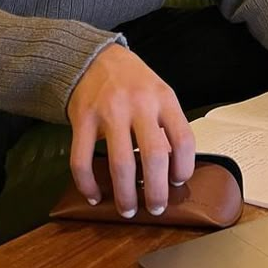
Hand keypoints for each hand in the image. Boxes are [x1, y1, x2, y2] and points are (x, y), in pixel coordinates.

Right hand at [66, 43, 194, 217]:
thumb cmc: (133, 81)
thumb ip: (165, 125)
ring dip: (125, 194)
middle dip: (156, 191)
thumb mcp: (158, 93)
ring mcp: (109, 111)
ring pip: (120, 164)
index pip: (183, 139)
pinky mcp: (82, 118)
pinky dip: (87, 185)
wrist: (95, 57)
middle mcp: (138, 104)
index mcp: (163, 98)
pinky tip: (94, 196)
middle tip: (156, 208)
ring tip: (128, 210)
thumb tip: (170, 170)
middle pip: (154, 156)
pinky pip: (82, 161)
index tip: (178, 180)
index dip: (184, 167)